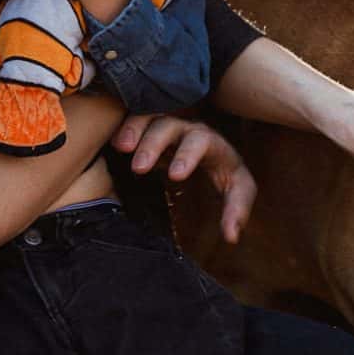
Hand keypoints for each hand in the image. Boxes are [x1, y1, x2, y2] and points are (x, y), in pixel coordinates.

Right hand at [112, 114, 257, 242]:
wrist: (214, 150)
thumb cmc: (226, 171)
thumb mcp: (238, 188)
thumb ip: (236, 210)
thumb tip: (231, 237)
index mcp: (210, 141)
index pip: (201, 141)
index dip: (188, 156)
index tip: (176, 176)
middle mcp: (186, 127)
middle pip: (170, 126)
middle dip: (154, 144)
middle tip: (139, 168)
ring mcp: (166, 124)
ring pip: (149, 118)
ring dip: (135, 130)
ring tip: (122, 147)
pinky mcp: (150, 126)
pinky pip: (136, 119)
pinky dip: (125, 127)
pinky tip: (115, 142)